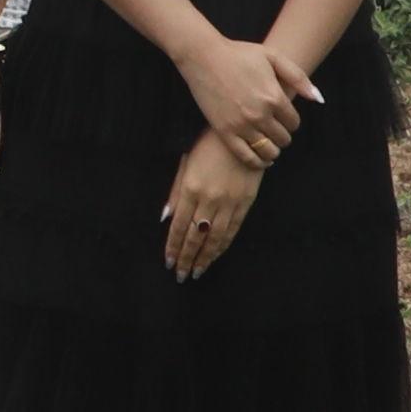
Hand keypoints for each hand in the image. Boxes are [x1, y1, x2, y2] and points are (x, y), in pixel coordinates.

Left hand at [162, 135, 263, 279]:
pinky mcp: (245, 203)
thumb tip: (164, 218)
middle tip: (180, 275)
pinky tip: (215, 256)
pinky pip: (232, 230)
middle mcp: (209, 199)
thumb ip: (175, 192)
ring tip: (197, 272)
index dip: (173, 246)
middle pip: (195, 236)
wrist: (244, 135)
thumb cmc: (209, 145)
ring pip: (214, 238)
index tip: (168, 262)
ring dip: (204, 258)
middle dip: (186, 258)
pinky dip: (222, 246)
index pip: (179, 226)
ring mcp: (229, 202)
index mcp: (191, 188)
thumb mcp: (186, 163)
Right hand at [178, 29, 309, 168]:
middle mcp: (260, 114)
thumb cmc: (239, 53)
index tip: (285, 118)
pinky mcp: (224, 132)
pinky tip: (261, 160)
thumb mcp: (273, 57)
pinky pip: (246, 157)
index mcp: (274, 97)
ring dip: (273, 150)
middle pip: (283, 138)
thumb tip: (318, 99)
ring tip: (270, 145)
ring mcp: (241, 125)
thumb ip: (298, 78)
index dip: (292, 122)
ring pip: (268, 151)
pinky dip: (257, 162)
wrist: (204, 56)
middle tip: (276, 130)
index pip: (294, 123)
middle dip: (283, 135)